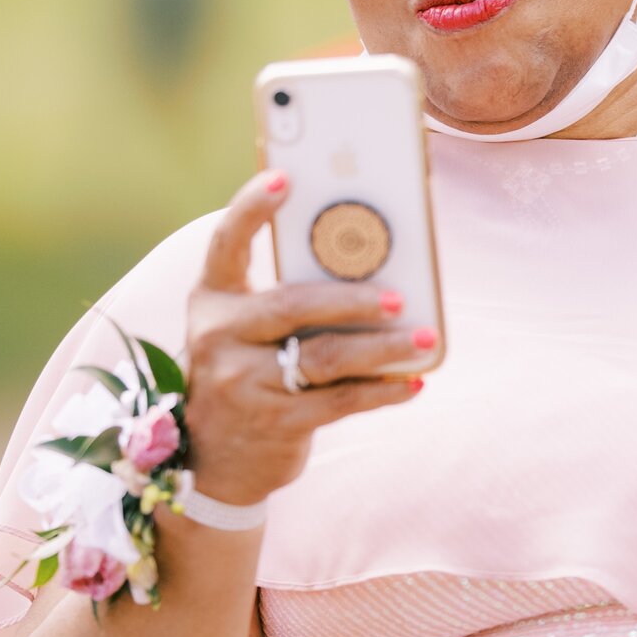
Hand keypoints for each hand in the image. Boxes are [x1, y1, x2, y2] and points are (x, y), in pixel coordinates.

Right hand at [178, 169, 432, 509]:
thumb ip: (286, 301)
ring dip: (383, 347)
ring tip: (425, 337)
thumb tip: (371, 269)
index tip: (285, 178)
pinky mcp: (274, 423)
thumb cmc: (246, 372)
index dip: (252, 207)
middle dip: (352, 298)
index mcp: (212, 299)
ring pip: (325, 356)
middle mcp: (219, 337)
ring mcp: (243, 383)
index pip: (226, 242)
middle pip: (292, 305)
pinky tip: (412, 383)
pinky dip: (382, 390)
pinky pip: (340, 401)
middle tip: (399, 296)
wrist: (215, 459)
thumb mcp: (244, 330)